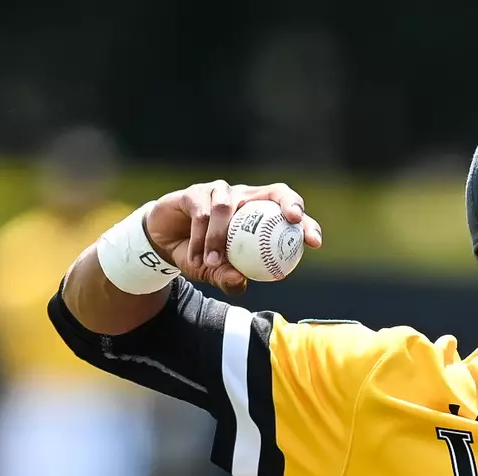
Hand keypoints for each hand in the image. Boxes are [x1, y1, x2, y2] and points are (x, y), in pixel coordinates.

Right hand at [145, 181, 323, 295]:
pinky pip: (201, 213)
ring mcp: (220, 192)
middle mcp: (245, 198)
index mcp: (260, 216)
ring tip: (213, 263)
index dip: (306, 224)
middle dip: (289, 203)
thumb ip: (228, 278)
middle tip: (294, 221)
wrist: (164, 244)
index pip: (290, 213)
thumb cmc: (201, 257)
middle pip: (276, 191)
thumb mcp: (215, 273)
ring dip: (220, 239)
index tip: (313, 242)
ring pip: (228, 208)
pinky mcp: (194, 193)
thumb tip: (240, 282)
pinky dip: (200, 238)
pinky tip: (196, 258)